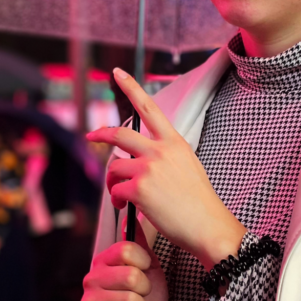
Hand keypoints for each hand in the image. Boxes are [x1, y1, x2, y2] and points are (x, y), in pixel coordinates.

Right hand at [81, 220, 166, 300]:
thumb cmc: (144, 298)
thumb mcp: (149, 268)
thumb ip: (140, 244)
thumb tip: (129, 218)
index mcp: (103, 261)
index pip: (127, 250)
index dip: (144, 262)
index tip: (145, 271)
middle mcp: (91, 278)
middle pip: (132, 276)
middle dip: (145, 289)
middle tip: (141, 295)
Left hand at [87, 68, 245, 268]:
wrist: (208, 226)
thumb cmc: (199, 203)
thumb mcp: (189, 166)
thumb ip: (167, 155)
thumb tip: (143, 158)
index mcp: (174, 142)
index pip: (149, 107)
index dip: (131, 87)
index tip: (118, 73)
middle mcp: (160, 151)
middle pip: (121, 134)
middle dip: (101, 134)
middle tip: (92, 136)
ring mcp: (149, 169)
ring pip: (115, 168)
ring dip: (113, 183)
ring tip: (121, 196)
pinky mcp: (139, 189)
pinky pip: (116, 190)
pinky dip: (117, 200)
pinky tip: (127, 207)